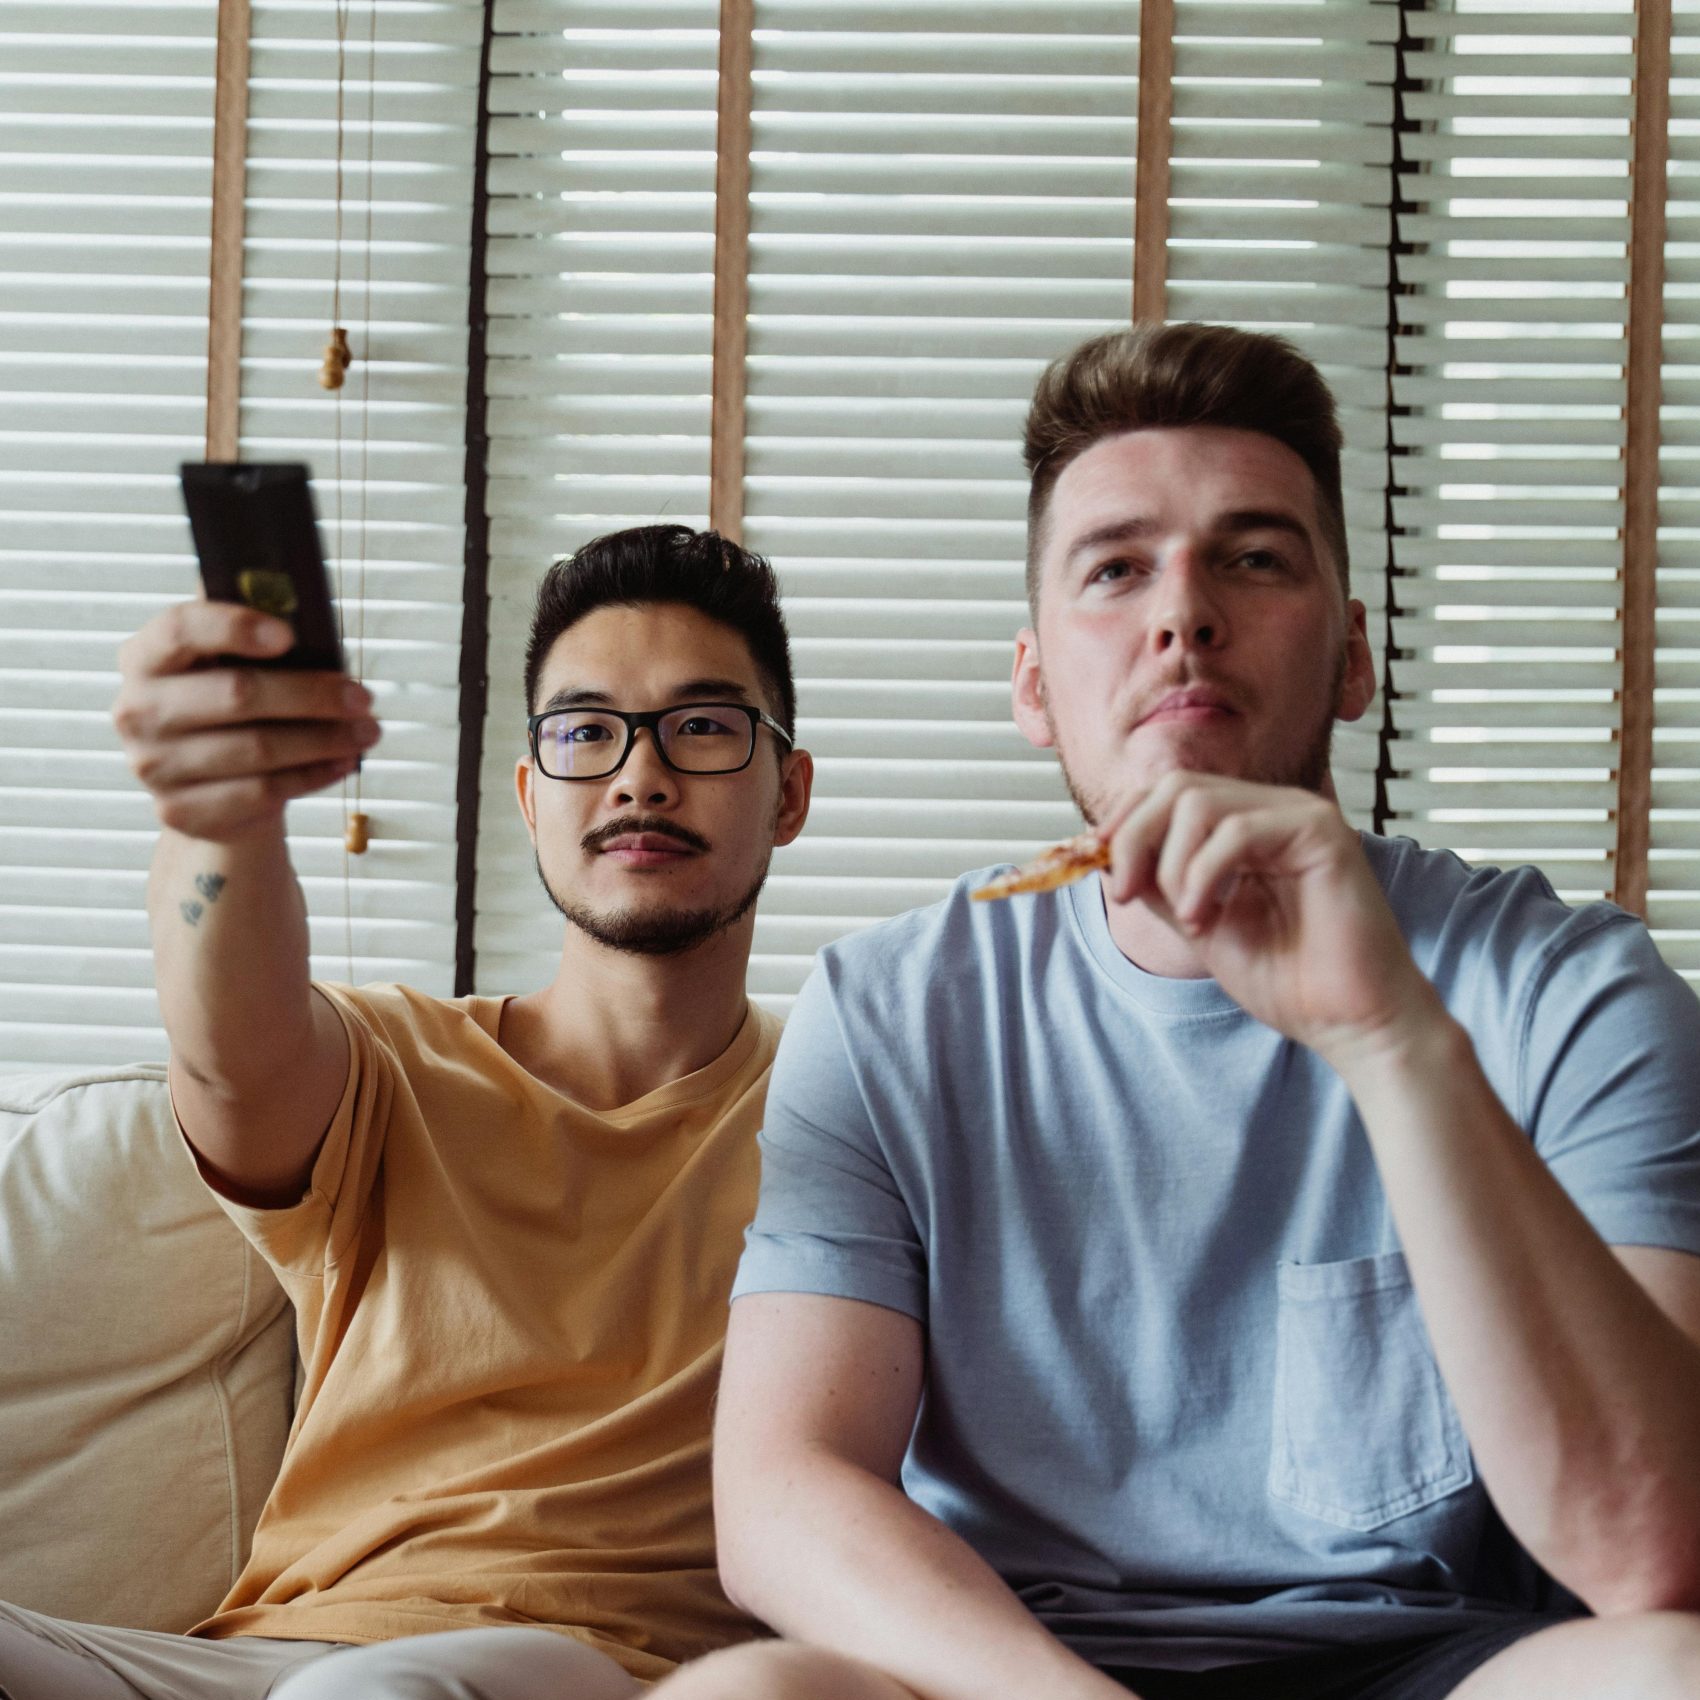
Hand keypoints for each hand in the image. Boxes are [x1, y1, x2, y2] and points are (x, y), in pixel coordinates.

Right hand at [113, 600, 378, 842]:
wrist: (210, 790)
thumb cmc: (231, 712)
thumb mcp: (232, 665)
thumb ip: (251, 632)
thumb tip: (293, 594)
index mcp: (145, 657)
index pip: (181, 629)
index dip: (236, 627)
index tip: (289, 635)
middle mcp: (137, 710)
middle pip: (236, 693)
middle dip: (312, 694)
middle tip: (363, 697)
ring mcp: (152, 765)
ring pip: (258, 749)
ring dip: (325, 739)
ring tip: (367, 731)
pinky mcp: (180, 810)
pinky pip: (261, 792)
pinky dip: (312, 775)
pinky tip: (342, 762)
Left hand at [1100, 770, 1443, 1070]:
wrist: (1351, 1023)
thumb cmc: (1289, 981)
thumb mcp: (1197, 923)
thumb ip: (1157, 883)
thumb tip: (1102, 850)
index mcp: (1246, 825)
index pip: (1169, 792)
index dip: (1124, 823)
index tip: (1099, 868)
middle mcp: (1273, 809)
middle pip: (1176, 785)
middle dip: (1135, 837)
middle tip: (1125, 892)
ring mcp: (1300, 815)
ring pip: (1199, 802)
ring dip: (1173, 866)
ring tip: (1190, 919)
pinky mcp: (1323, 833)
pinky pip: (1237, 830)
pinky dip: (1205, 875)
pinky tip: (1209, 919)